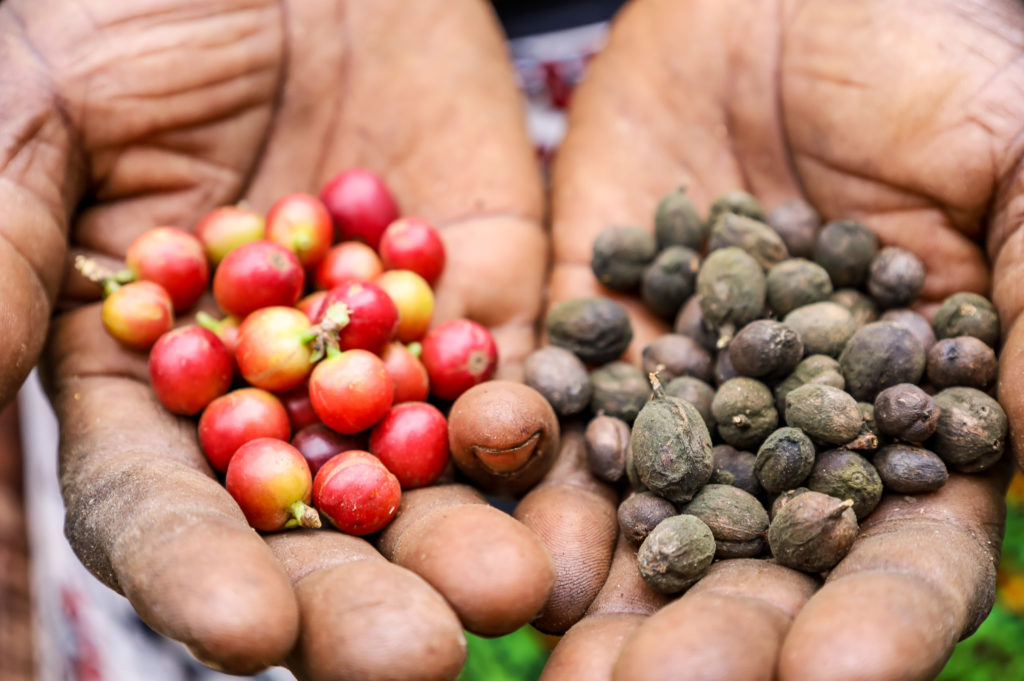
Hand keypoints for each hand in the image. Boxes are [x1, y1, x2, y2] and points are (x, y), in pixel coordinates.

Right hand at [0, 0, 552, 677]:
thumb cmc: (133, 7)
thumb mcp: (41, 110)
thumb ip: (5, 254)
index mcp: (149, 368)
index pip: (162, 504)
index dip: (196, 573)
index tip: (244, 636)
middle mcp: (274, 386)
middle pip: (312, 522)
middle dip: (360, 595)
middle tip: (417, 661)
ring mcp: (388, 346)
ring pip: (429, 471)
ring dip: (471, 534)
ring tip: (516, 590)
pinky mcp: (482, 293)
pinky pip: (518, 372)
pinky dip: (541, 426)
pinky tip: (565, 474)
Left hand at [541, 0, 1023, 677]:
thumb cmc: (932, 61)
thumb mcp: (1017, 163)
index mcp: (897, 417)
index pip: (896, 553)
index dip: (873, 622)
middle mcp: (775, 426)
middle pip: (744, 563)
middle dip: (706, 639)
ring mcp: (673, 382)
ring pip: (632, 510)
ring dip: (598, 589)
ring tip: (560, 662)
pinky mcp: (588, 323)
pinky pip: (548, 404)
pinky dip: (523, 459)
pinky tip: (492, 515)